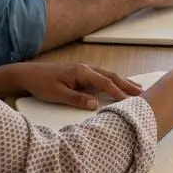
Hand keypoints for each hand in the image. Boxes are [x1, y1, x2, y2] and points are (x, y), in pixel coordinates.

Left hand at [14, 62, 141, 109]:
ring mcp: (84, 69)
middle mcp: (86, 68)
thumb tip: (96, 105)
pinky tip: (119, 84)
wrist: (28, 74)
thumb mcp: (58, 95)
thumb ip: (77, 99)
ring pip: (109, 75)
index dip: (118, 92)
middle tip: (143, 93)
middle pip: (111, 76)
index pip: (105, 82)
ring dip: (123, 81)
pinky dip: (114, 80)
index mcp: (81, 72)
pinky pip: (102, 76)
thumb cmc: (42, 84)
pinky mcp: (81, 73)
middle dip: (127, 85)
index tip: (131, 101)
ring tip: (138, 88)